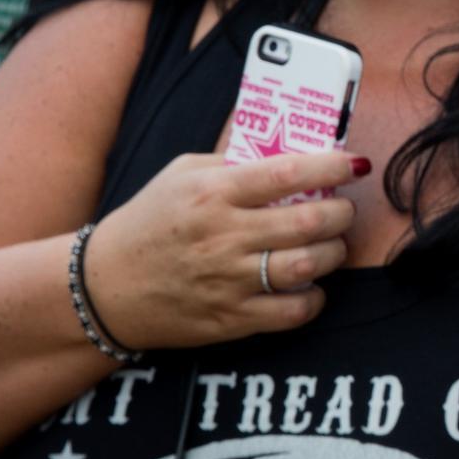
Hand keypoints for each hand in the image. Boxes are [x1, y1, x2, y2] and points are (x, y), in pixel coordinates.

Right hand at [81, 151, 363, 349]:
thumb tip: (286, 139)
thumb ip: (232, 159)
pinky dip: (314, 298)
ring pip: (308, 265)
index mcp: (212, 193)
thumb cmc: (149, 222)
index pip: (286, 172)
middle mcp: (223, 236)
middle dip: (342, 212)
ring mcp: (228, 280)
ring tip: (332, 244)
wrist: (103, 288)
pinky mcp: (230, 318)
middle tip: (344, 209)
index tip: (354, 164)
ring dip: (334, 253)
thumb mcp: (180, 175)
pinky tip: (311, 285)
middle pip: (310, 221)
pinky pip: (293, 312)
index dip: (331, 166)